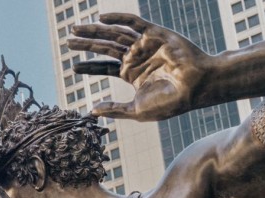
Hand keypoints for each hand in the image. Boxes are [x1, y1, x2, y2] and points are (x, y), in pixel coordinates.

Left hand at [69, 12, 210, 120]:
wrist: (196, 86)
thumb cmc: (171, 102)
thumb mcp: (137, 110)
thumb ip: (114, 109)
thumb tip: (91, 111)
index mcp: (131, 74)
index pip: (105, 67)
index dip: (89, 67)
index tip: (73, 67)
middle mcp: (136, 57)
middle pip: (105, 47)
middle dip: (87, 44)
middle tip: (68, 41)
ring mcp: (144, 45)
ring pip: (115, 34)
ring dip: (95, 31)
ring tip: (76, 29)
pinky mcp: (154, 34)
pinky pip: (133, 23)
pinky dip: (117, 19)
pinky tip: (101, 19)